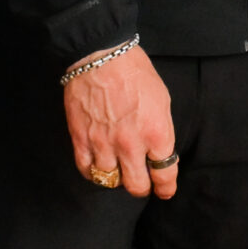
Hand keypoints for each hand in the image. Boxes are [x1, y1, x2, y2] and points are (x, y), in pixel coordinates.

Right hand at [64, 44, 178, 198]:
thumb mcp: (163, 100)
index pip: (164, 174)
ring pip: (110, 181)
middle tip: (142, 183)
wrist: (101, 57)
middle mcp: (131, 144)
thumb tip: (160, 151)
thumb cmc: (136, 73)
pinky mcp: (81, 139)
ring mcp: (104, 144)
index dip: (165, 187)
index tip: (165, 190)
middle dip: (142, 188)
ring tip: (118, 170)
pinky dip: (93, 173)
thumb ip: (162, 130)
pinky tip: (98, 167)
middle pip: (136, 186)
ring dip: (116, 179)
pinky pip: (86, 170)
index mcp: (156, 134)